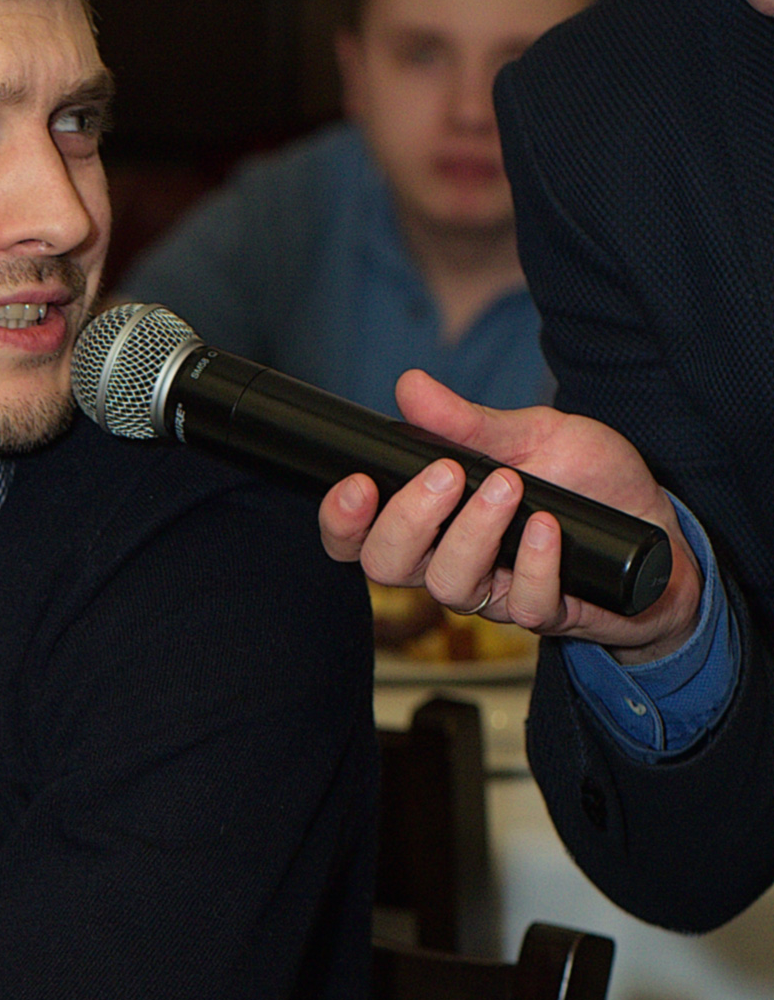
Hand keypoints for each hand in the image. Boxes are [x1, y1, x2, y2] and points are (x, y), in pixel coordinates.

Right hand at [317, 369, 702, 663]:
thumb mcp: (533, 435)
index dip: (343, 521)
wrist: (657, 529)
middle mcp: (452, 561)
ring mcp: (496, 592)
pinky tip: (549, 527)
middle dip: (407, 520)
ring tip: (508, 487)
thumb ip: (471, 423)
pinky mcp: (545, 611)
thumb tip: (411, 387)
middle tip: (445, 475)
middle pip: (387, 567)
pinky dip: (535, 562)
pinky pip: (525, 603)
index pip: (360, 537)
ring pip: (450, 585)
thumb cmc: (587, 483)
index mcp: (434, 522)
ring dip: (473, 532)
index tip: (359, 484)